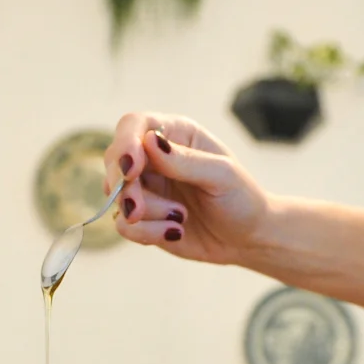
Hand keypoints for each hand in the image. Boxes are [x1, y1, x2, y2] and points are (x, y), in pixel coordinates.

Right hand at [104, 112, 270, 264]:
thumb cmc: (241, 198)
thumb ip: (185, 160)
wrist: (248, 238)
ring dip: (145, 213)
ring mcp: (146, 188)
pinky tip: (176, 232)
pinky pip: (124, 226)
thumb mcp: (222, 175)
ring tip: (181, 218)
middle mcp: (154, 158)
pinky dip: (147, 232)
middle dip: (124, 187)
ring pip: (118, 196)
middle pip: (116, 161)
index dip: (125, 143)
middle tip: (136, 210)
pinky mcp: (143, 218)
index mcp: (175, 134)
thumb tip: (149, 141)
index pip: (134, 125)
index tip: (131, 168)